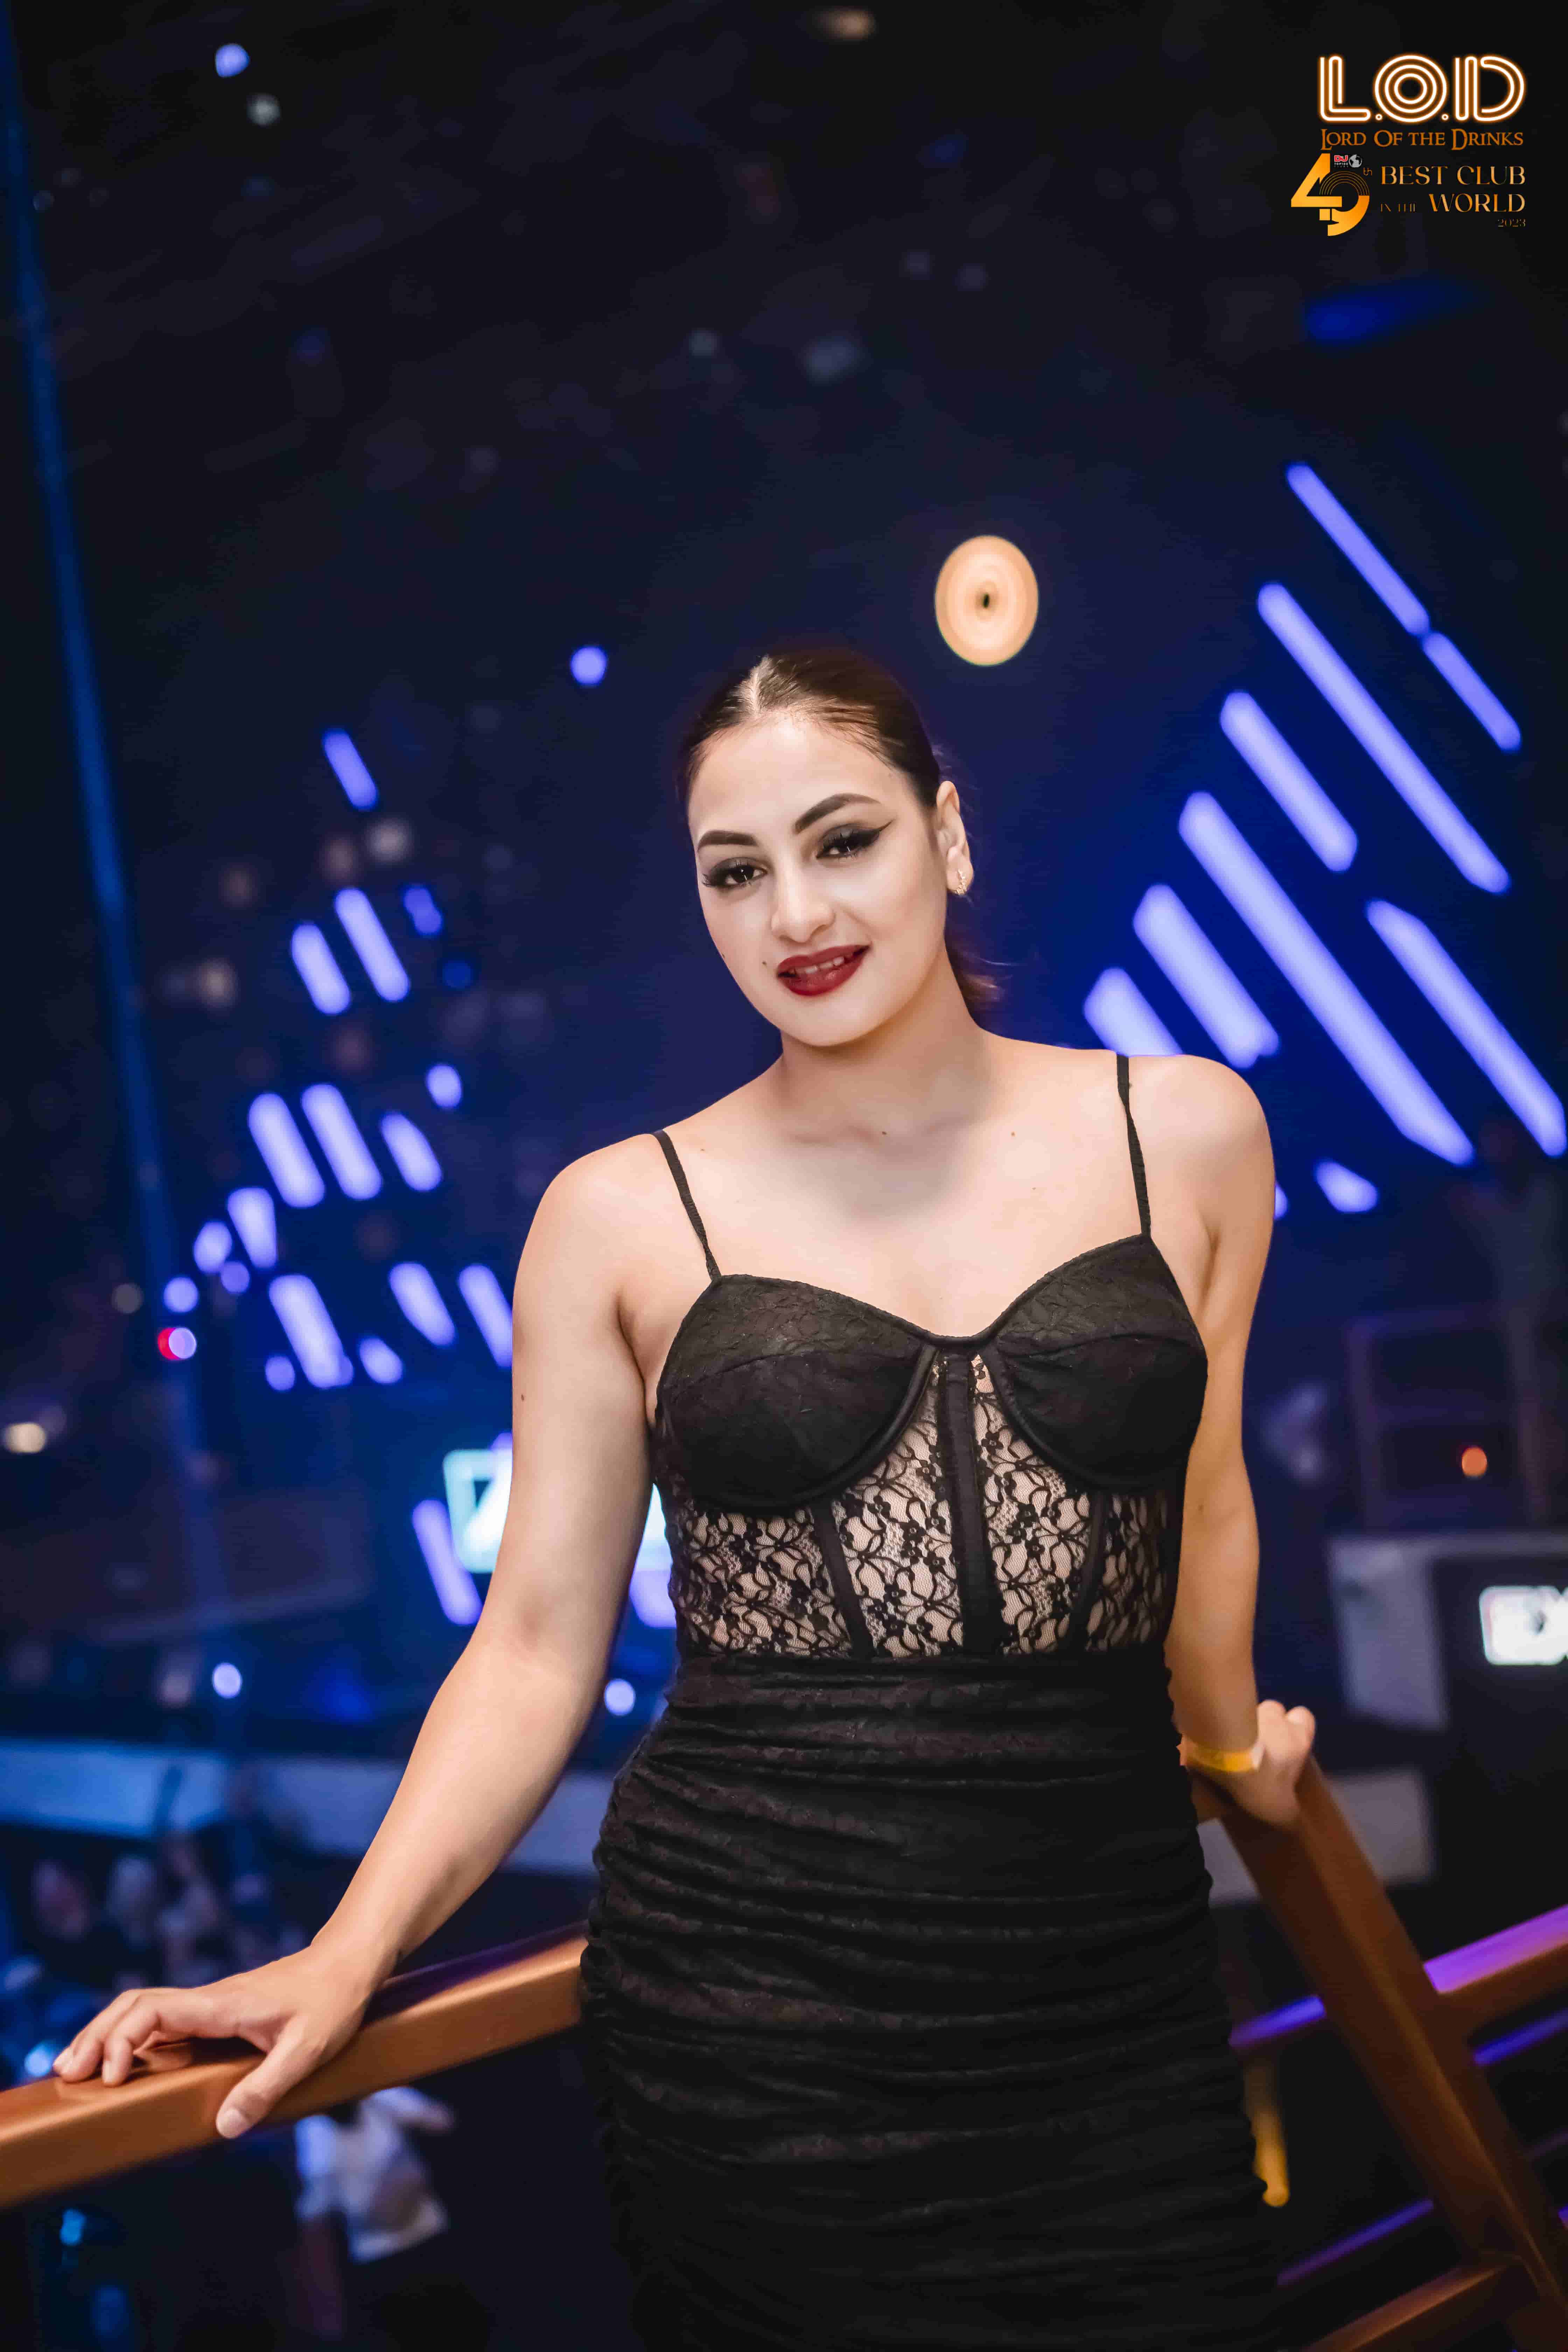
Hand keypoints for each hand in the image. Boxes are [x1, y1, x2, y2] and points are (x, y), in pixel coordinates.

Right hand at [50, 1942, 379, 2138]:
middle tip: (66, 2073)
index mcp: (222, 2004)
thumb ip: (266, 2087)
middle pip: (135, 2005)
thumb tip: (223, 2128)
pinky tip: (123, 2064)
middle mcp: (209, 2000)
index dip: (122, 2038)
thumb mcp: (307, 2050)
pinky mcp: (218, 2013)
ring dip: (109, 2034)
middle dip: (97, 2035)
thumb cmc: (332, 2003)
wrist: (348, 1964)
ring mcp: (211, 2005)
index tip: (111, 2075)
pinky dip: (134, 2037)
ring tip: (78, 2069)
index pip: (153, 2009)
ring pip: (145, 2010)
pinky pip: (165, 2020)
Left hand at [1185, 1699, 1315, 1828]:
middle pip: (1273, 1712)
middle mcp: (1273, 1715)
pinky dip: (1218, 1728)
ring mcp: (1244, 1707)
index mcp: (1297, 1736)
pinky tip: (1211, 1746)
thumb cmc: (1263, 1779)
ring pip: (1246, 1712)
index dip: (1297, 1728)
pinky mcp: (1217, 1709)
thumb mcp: (1281, 1809)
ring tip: (1230, 1749)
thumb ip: (1288, 1813)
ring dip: (1240, 1727)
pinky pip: (1221, 1716)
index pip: (1305, 1718)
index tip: (1289, 1744)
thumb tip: (1293, 1823)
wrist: (1224, 1754)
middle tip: (1257, 1749)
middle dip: (1266, 1726)